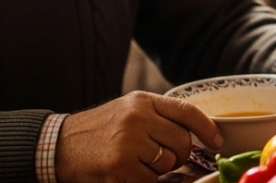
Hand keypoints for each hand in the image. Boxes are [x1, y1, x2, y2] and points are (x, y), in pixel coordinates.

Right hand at [56, 91, 222, 182]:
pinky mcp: (119, 166)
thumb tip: (194, 134)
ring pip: (168, 163)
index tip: (217, 141)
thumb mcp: (128, 110)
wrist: (58, 145)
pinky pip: (150, 180)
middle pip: (182, 142)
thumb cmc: (97, 130)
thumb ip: (158, 116)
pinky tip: (125, 171)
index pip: (187, 111)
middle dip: (177, 155)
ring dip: (158, 169)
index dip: (207, 128)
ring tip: (136, 161)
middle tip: (159, 157)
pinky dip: (142, 180)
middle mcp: (137, 118)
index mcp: (142, 101)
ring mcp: (128, 142)